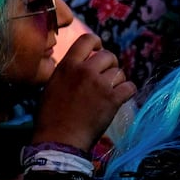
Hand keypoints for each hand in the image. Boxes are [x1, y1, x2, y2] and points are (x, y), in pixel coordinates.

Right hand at [33, 33, 135, 150]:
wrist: (59, 139)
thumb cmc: (50, 117)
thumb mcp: (52, 86)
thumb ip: (67, 71)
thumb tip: (79, 65)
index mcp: (67, 66)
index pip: (87, 39)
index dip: (97, 43)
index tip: (99, 51)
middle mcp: (84, 71)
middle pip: (108, 56)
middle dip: (110, 65)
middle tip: (106, 77)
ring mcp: (100, 85)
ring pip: (119, 72)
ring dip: (118, 81)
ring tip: (110, 91)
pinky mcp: (112, 99)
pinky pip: (130, 87)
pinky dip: (128, 92)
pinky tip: (121, 97)